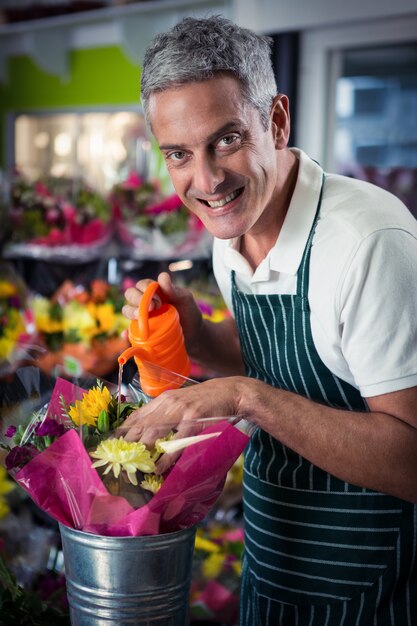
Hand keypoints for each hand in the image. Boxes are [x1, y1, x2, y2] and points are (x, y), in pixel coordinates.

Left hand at [120, 376, 246, 471]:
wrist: (230, 392)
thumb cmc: (205, 400)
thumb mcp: (181, 402)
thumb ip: (165, 413)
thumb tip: (147, 432)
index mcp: (163, 399)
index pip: (136, 416)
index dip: (122, 431)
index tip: (110, 446)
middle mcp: (168, 403)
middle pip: (141, 425)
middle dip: (127, 444)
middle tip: (118, 461)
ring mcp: (181, 410)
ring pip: (155, 432)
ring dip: (143, 451)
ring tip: (134, 466)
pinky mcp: (194, 419)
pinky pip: (177, 440)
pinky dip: (167, 455)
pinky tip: (160, 466)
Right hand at [122, 271, 202, 349]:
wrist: (194, 333)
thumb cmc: (188, 311)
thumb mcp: (184, 298)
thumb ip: (173, 289)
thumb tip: (162, 276)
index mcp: (154, 291)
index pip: (141, 285)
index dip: (145, 290)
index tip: (158, 301)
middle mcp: (145, 301)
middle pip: (130, 295)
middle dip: (137, 299)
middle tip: (151, 309)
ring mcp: (142, 316)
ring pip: (127, 310)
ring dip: (131, 312)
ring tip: (140, 318)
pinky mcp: (141, 330)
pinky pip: (130, 330)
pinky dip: (127, 332)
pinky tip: (129, 333)